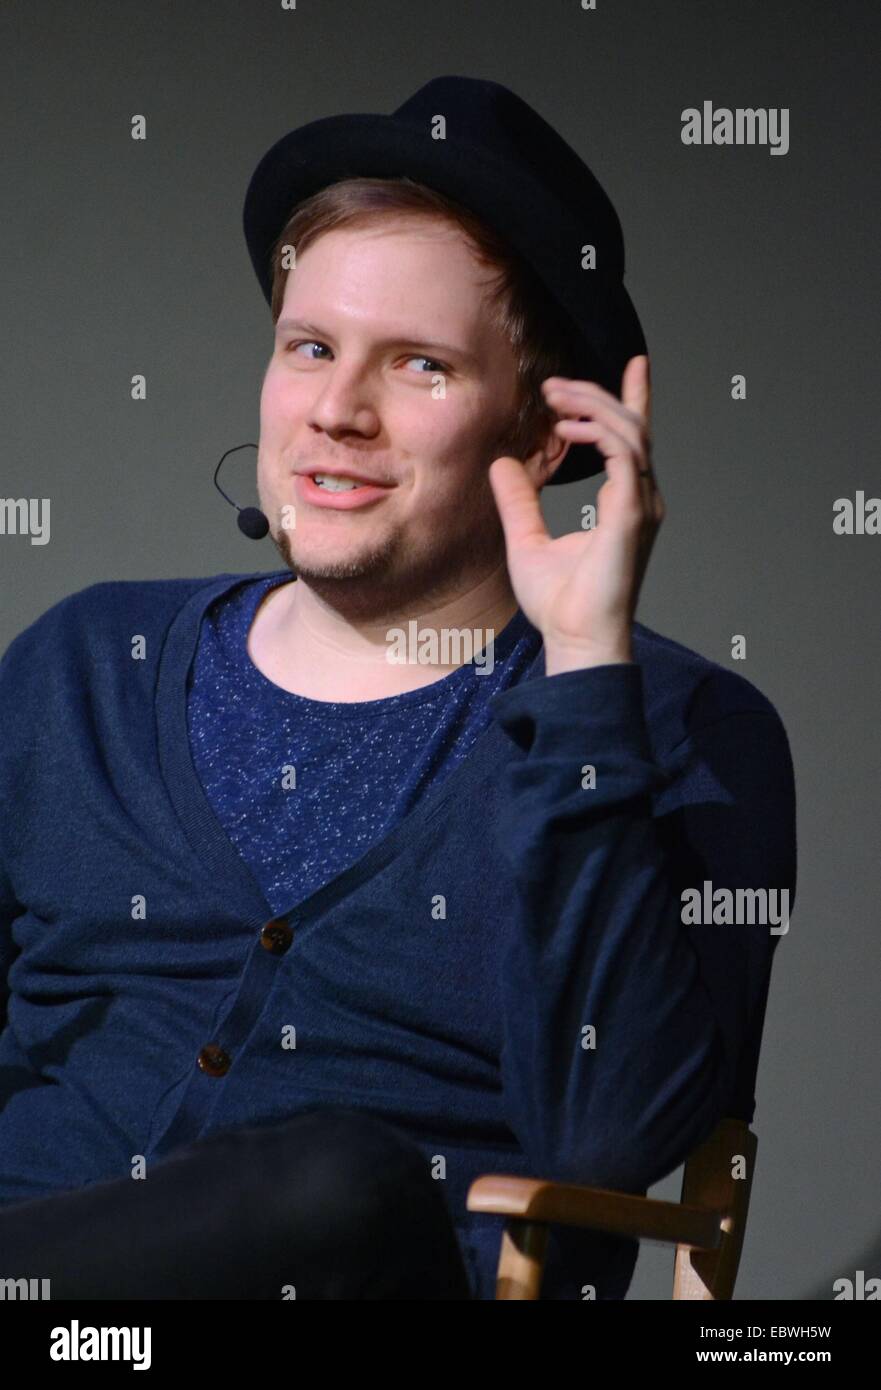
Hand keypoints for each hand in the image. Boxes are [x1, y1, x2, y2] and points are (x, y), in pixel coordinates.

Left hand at [487, 355, 662, 672]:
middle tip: (554, 384)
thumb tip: (504, 464)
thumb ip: (519, 501)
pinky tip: (570, 428)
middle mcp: (640, 500)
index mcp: (625, 504)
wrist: (576, 641)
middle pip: (631, 427)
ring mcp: (641, 506)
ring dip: (594, 406)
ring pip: (631, 433)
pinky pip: (625, 454)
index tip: (635, 363)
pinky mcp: (633, 516)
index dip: (635, 399)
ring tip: (556, 397)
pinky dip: (600, 432)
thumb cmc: (560, 605)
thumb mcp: (526, 541)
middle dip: (596, 395)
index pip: (632, 441)